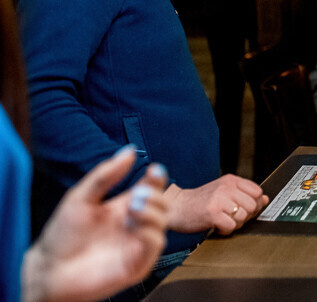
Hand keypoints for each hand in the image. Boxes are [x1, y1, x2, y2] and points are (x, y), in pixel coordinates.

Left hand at [23, 146, 168, 301]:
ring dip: (152, 212)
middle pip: (162, 204)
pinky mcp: (137, 264)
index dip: (157, 178)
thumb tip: (129, 151)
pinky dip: (151, 233)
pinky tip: (136, 228)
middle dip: (155, 195)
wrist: (48, 270)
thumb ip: (105, 175)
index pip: (150, 188)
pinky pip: (155, 246)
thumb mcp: (80, 198)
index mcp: (123, 207)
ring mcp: (136, 244)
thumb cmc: (61, 236)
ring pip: (162, 223)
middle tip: (137, 195)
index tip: (154, 170)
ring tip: (133, 209)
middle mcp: (133, 225)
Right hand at [165, 174, 268, 235]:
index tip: (244, 208)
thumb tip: (265, 199)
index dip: (255, 203)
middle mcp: (226, 187)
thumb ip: (245, 195)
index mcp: (231, 180)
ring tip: (223, 221)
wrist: (177, 207)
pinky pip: (231, 226)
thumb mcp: (224, 192)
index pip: (257, 191)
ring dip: (235, 224)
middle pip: (252, 206)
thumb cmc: (201, 201)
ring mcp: (219, 199)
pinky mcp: (212, 213)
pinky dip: (225, 230)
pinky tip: (217, 226)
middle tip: (232, 217)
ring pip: (242, 217)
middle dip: (245, 216)